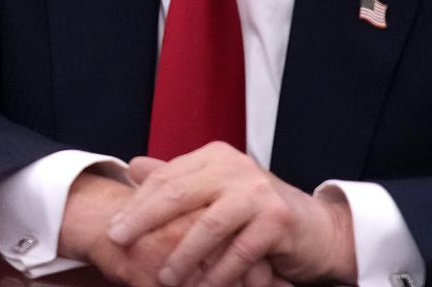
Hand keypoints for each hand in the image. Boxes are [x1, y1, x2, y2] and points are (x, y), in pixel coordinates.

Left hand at [107, 144, 352, 286]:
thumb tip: (133, 166)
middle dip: (145, 220)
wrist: (317, 229)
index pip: (167, 177)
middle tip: (120, 241)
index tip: (114, 228)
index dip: (138, 203)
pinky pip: (239, 252)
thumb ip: (178, 180)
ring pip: (208, 226)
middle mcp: (236, 168)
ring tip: (163, 277)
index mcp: (216, 157)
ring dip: (183, 256)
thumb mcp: (216, 191)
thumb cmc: (257, 213)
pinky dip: (219, 274)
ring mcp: (258, 192)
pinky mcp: (277, 220)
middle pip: (180, 194)